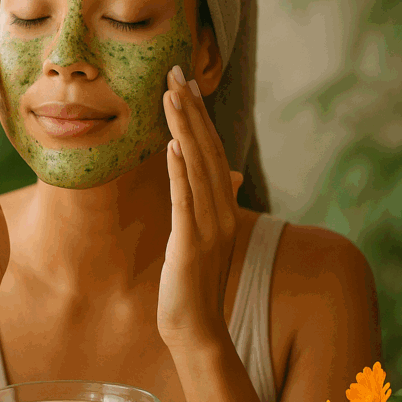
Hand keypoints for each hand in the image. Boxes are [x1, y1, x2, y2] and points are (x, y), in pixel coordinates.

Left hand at [157, 66, 243, 345]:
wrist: (196, 329)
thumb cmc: (193, 283)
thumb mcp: (204, 237)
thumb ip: (213, 203)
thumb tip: (230, 174)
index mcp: (224, 207)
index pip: (212, 152)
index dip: (199, 117)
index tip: (185, 84)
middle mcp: (222, 211)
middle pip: (207, 151)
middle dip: (191, 111)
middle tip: (175, 72)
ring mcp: (210, 228)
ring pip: (198, 169)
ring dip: (185, 130)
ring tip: (171, 96)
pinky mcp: (190, 246)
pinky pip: (186, 203)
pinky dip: (180, 173)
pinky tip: (170, 147)